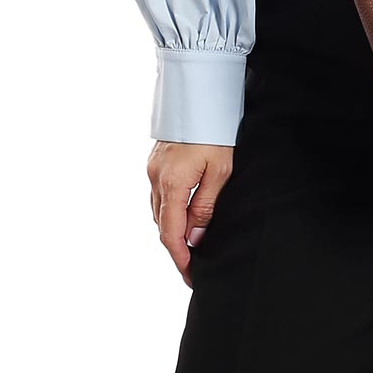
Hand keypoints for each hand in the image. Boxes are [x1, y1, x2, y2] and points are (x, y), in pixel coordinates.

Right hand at [148, 140, 234, 286]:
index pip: (171, 234)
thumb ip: (205, 207)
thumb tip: (195, 237)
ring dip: (172, 229)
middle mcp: (156, 179)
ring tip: (191, 244)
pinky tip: (182, 215)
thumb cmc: (215, 131)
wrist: (200, 96)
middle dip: (176, 248)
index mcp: (172, 184)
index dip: (180, 258)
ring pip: (158, 211)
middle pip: (162, 225)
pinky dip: (169, 211)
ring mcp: (152, 169)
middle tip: (194, 265)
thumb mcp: (220, 172)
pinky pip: (158, 195)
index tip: (191, 276)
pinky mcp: (155, 162)